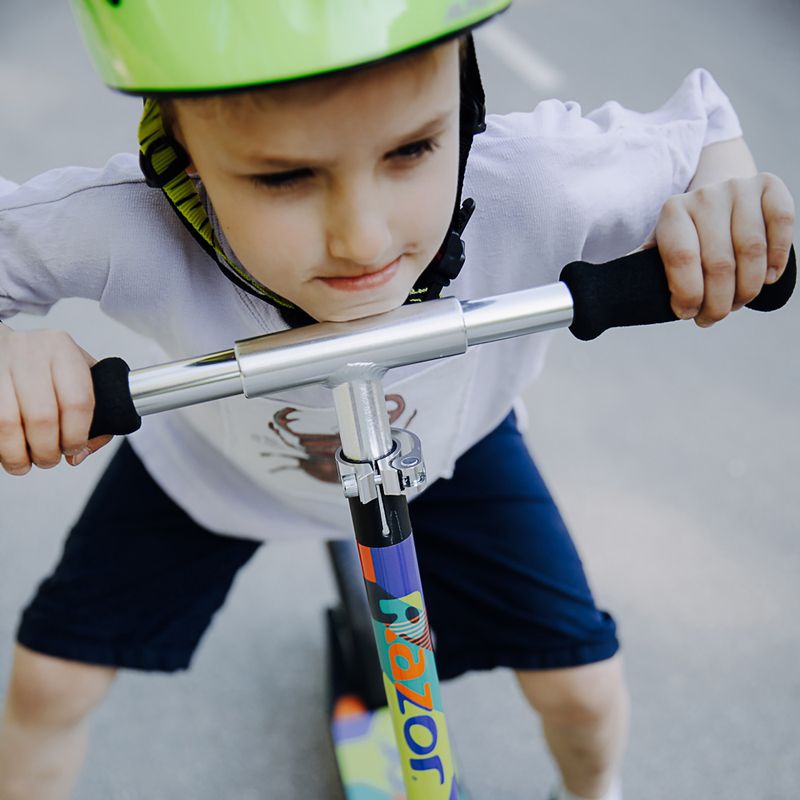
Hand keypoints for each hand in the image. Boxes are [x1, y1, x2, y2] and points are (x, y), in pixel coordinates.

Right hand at [0, 327, 111, 475]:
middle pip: (42, 416)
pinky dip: (0, 444)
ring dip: (17, 453)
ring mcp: (0, 363)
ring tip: (24, 462)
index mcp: (62, 350)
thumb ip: (93, 414)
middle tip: (48, 459)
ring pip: (8, 422)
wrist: (5, 345)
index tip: (73, 448)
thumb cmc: (46, 366)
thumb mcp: (76, 376)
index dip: (76, 435)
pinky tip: (7, 449)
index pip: (77, 402)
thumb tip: (78, 454)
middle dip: (47, 450)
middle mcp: (29, 352)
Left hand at [649, 172, 794, 326]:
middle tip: (715, 316)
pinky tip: (767, 278)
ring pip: (752, 250)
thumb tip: (607, 298)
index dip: (689, 295)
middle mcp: (704, 195)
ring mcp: (738, 188)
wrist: (718, 195)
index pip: (682, 259)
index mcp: (672, 212)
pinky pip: (781, 224)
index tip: (688, 314)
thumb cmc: (687, 235)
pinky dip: (777, 258)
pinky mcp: (769, 185)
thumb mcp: (658, 248)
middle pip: (719, 263)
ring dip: (748, 289)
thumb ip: (637, 271)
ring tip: (738, 302)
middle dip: (719, 302)